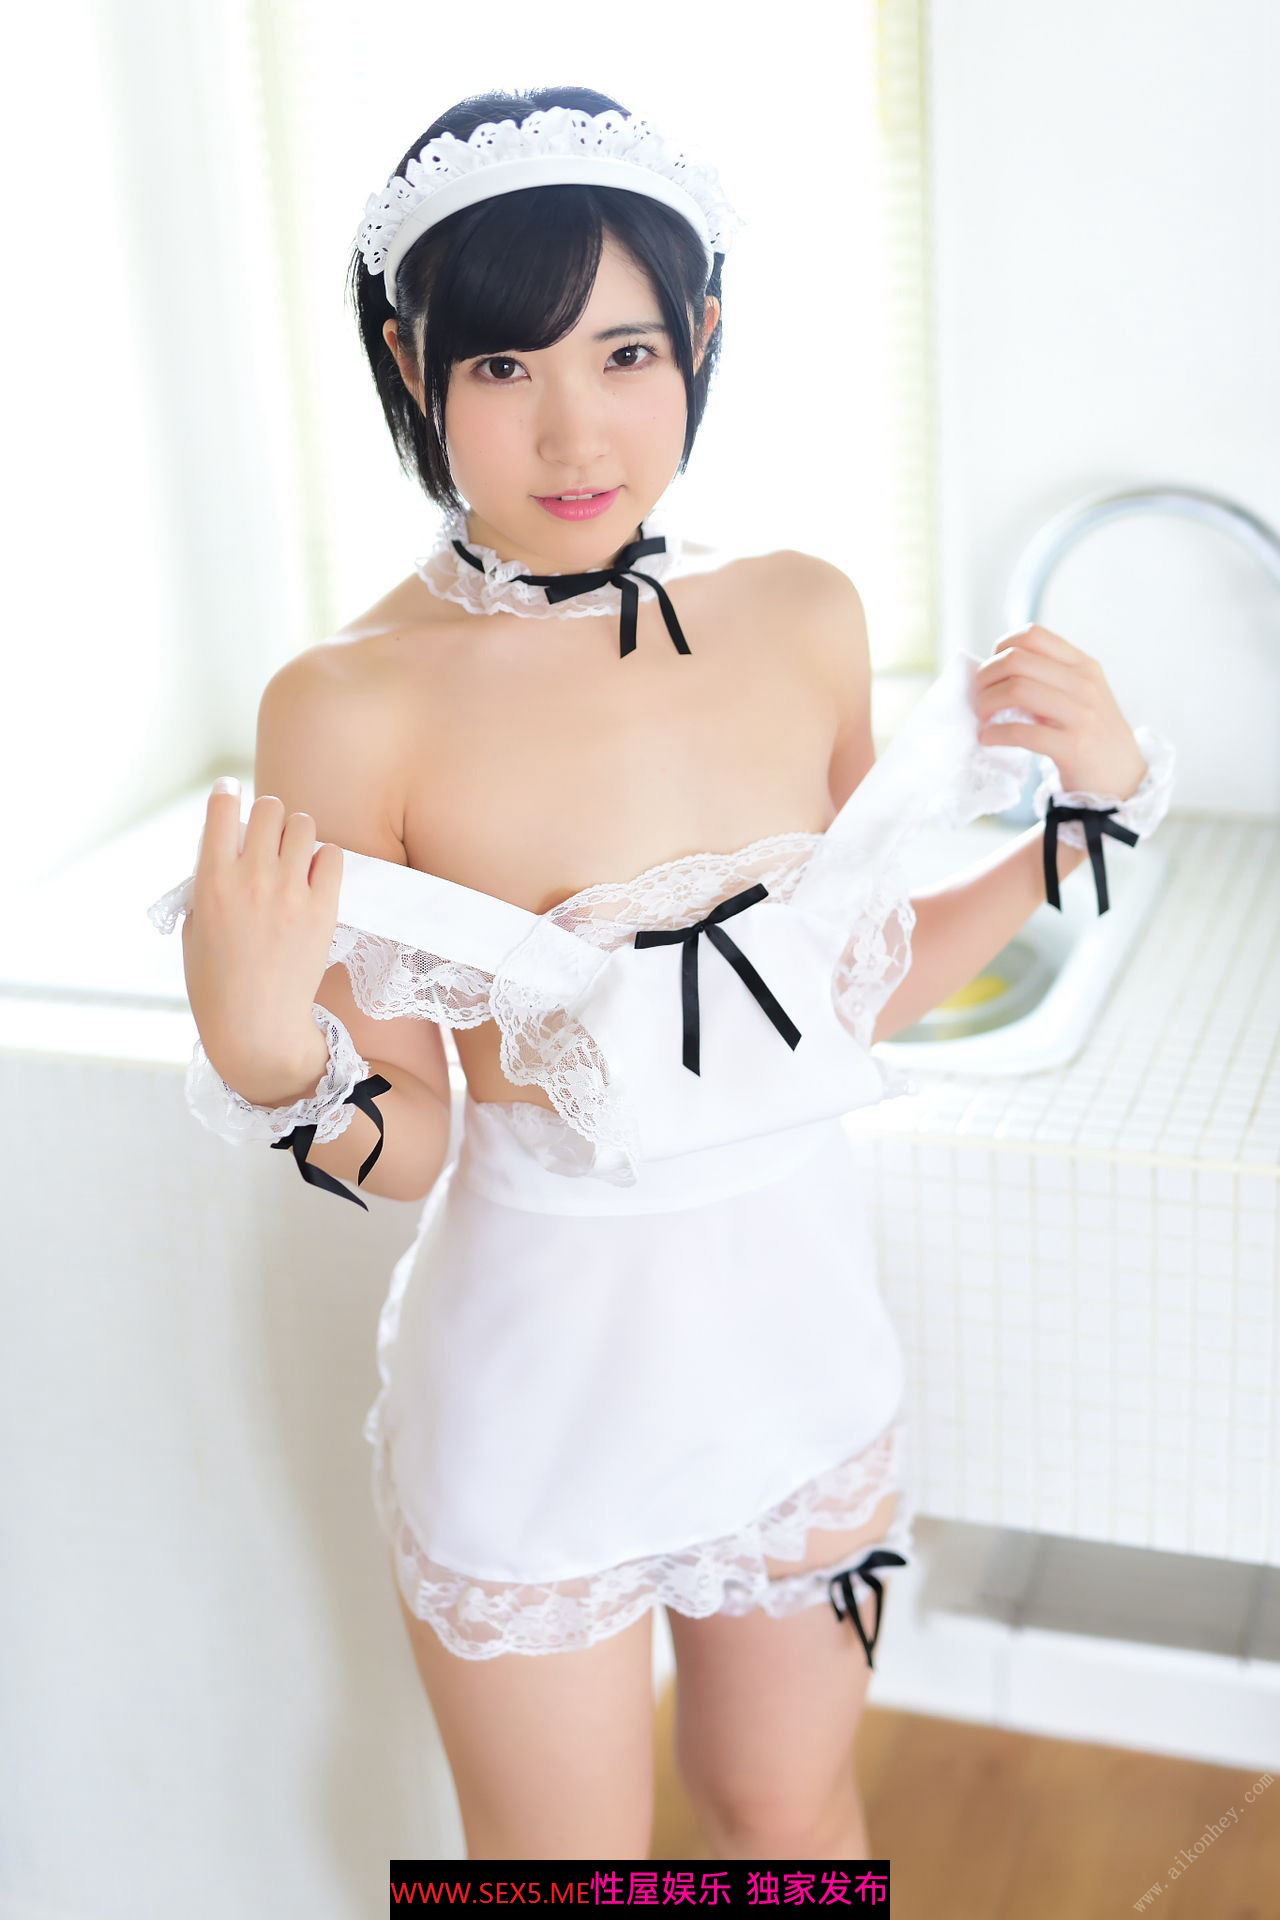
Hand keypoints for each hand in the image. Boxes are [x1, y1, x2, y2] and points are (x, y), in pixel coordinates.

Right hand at [182, 782, 344, 1087]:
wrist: (256, 1026)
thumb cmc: (216, 981)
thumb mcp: (195, 926)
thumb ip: (208, 880)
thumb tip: (228, 844)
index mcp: (211, 880)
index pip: (222, 807)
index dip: (227, 795)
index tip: (230, 795)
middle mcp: (251, 878)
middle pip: (268, 808)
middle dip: (266, 818)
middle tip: (267, 840)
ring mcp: (289, 892)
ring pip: (302, 823)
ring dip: (296, 834)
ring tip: (292, 859)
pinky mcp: (322, 909)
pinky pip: (332, 855)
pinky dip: (323, 859)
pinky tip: (313, 878)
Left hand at [973, 625, 1148, 799]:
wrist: (1121, 776)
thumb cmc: (1090, 733)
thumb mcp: (1079, 695)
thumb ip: (1049, 678)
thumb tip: (994, 670)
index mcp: (1083, 665)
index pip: (1033, 635)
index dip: (1001, 648)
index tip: (992, 671)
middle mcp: (1084, 683)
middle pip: (1017, 660)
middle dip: (986, 677)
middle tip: (978, 697)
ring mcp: (1082, 714)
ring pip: (1018, 690)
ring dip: (987, 703)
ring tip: (982, 718)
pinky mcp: (1074, 746)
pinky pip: (1022, 732)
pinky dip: (995, 734)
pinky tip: (988, 739)